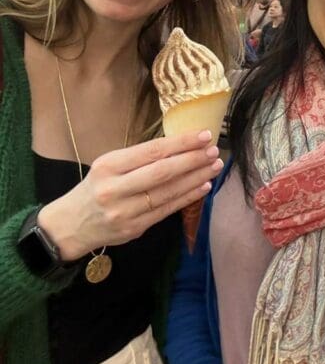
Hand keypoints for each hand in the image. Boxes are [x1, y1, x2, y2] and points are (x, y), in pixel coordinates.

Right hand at [38, 130, 222, 260]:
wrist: (71, 225)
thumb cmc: (97, 187)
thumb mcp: (109, 166)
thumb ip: (139, 158)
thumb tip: (181, 146)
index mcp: (108, 166)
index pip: (151, 151)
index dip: (181, 143)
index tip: (203, 135)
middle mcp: (115, 189)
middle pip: (162, 172)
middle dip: (193, 160)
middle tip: (214, 150)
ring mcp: (125, 211)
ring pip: (168, 192)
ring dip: (196, 178)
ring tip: (214, 166)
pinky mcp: (134, 228)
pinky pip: (167, 210)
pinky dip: (187, 197)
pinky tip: (203, 186)